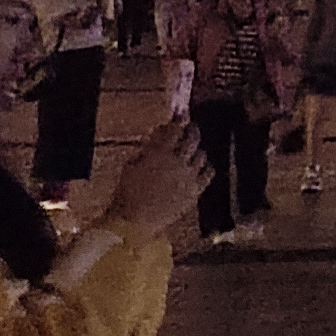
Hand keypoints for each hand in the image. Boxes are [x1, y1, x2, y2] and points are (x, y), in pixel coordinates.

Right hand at [91, 120, 208, 237]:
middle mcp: (178, 161)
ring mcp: (189, 176)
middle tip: (190, 128)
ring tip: (193, 151)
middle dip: (192, 130)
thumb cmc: (126, 193)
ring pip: (202, 155)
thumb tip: (155, 138)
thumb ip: (145, 149)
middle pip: (193, 138)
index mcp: (159, 153)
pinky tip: (202, 167)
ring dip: (197, 150)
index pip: (175, 129)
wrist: (134, 220)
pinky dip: (206, 167)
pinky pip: (209, 173)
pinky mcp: (195, 190)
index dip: (179, 120)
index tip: (181, 115)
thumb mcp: (130, 165)